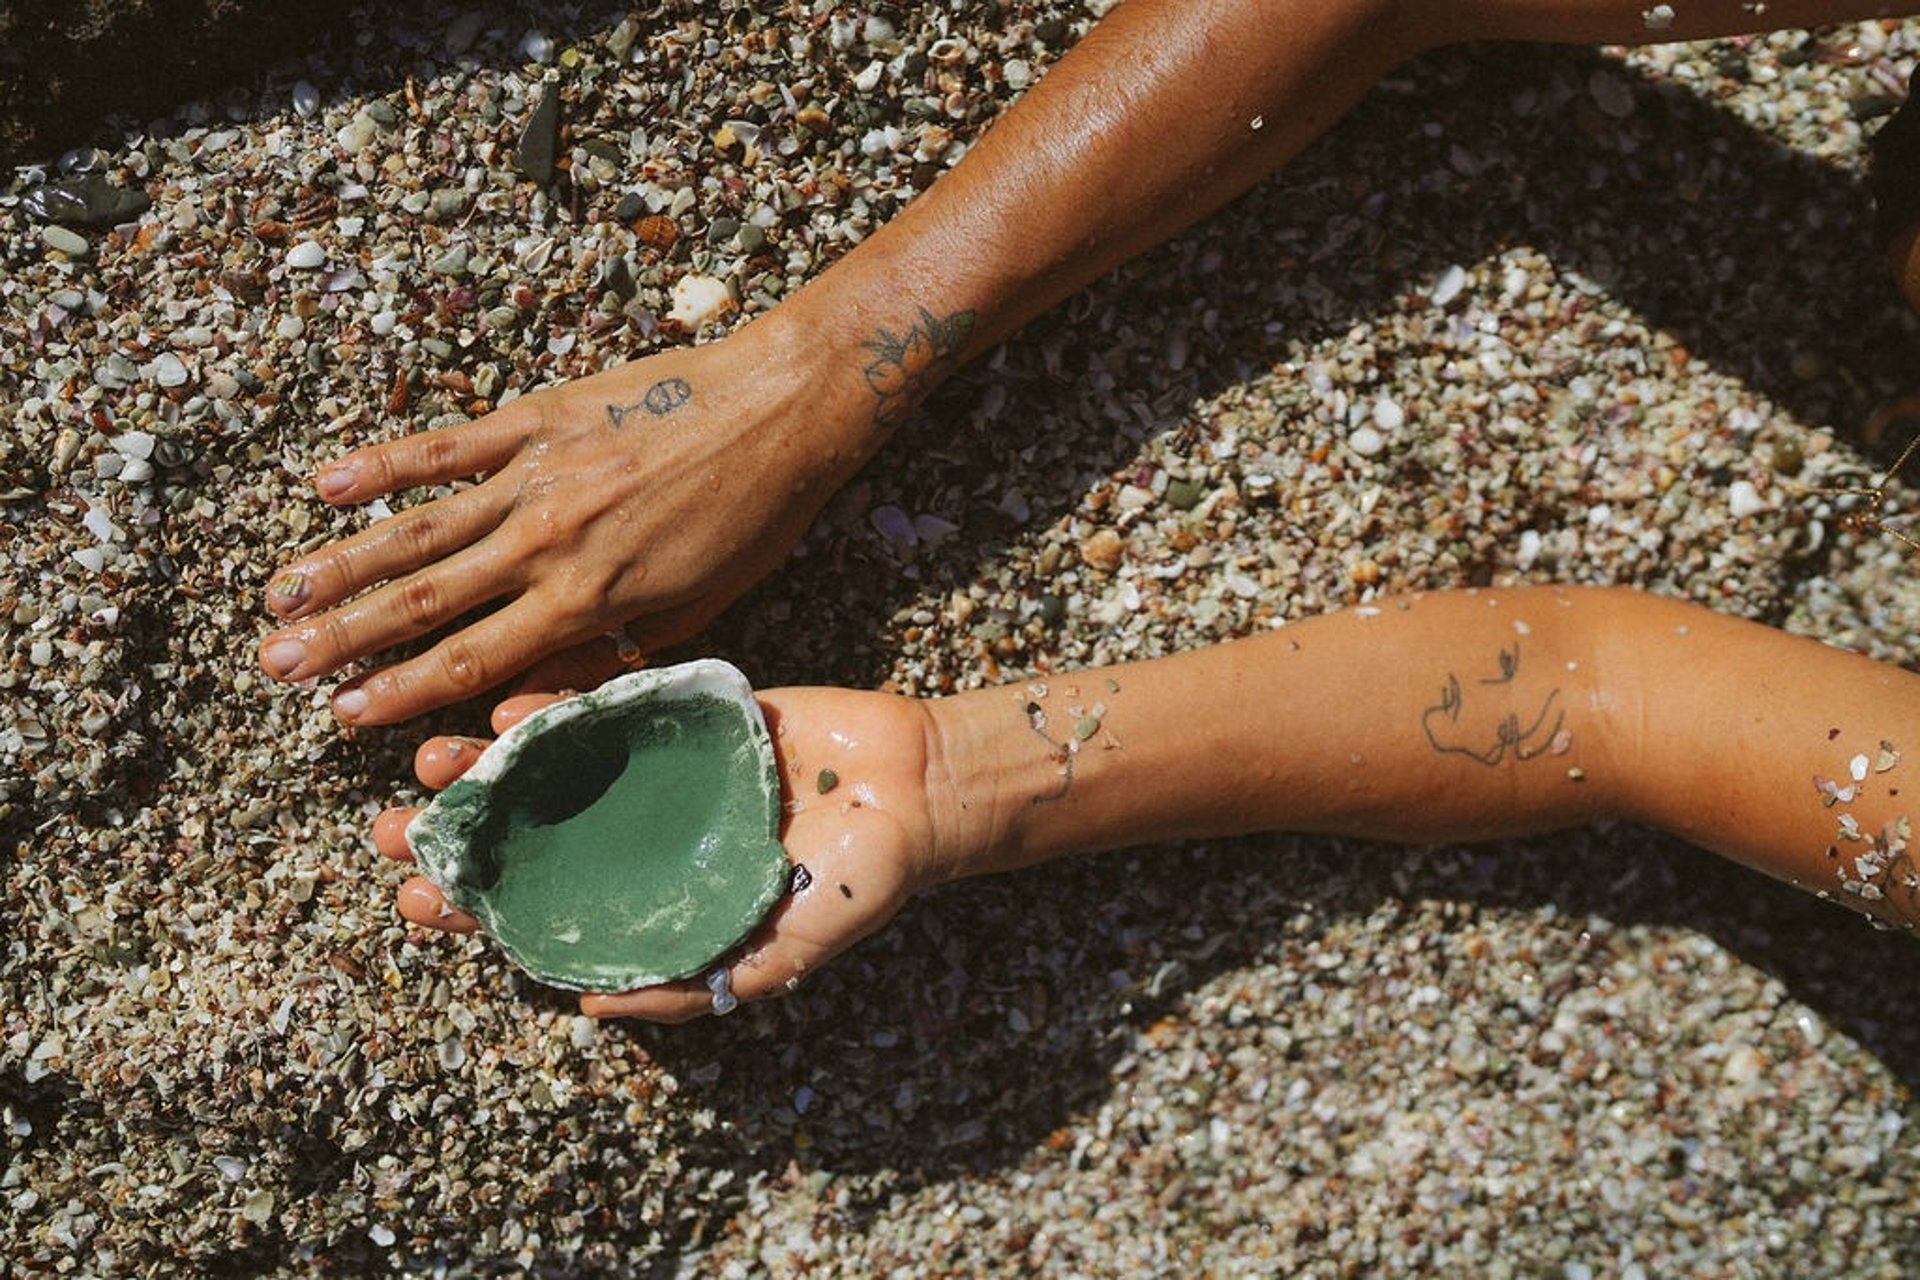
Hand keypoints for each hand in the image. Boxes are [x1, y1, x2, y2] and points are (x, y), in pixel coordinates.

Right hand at [259, 316, 866, 724]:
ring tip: (278, 593)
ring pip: (418, 527)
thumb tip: (531, 701)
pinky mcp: (540, 415)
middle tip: (273, 667)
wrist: (784, 409)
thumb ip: (609, 655)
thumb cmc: (751, 520)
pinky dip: (383, 464)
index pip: (474, 659)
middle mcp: (548, 540)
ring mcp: (537, 473)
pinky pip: (447, 445)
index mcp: (589, 598)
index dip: (401, 692)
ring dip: (341, 563)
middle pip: (424, 600)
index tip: (341, 715)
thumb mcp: (695, 611)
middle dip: (343, 639)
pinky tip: (325, 485)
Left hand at [373, 685, 940, 1021]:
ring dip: (487, 771)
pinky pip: (606, 711)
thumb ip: (693, 986)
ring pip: (552, 772)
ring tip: (430, 765)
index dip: (478, 909)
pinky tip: (508, 715)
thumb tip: (589, 1008)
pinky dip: (556, 711)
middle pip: (530, 839)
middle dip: (459, 837)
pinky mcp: (684, 716)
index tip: (418, 901)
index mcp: (657, 900)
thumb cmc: (857, 885)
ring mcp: (659, 775)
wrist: (920, 790)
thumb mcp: (780, 957)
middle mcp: (644, 838)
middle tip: (392, 832)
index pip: (547, 910)